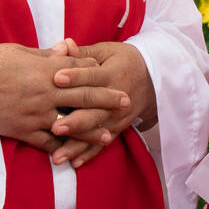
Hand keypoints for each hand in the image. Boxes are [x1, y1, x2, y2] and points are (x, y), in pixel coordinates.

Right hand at [0, 40, 128, 152]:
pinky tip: (74, 151)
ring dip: (91, 130)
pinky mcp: (22, 130)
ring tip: (108, 135)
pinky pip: (46, 141)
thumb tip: (67, 48)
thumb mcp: (18, 51)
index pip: (79, 70)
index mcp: (45, 70)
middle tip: (125, 101)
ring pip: (70, 123)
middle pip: (83, 96)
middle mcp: (45, 93)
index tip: (111, 73)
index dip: (96, 72)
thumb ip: (46, 54)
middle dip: (106, 99)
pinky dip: (61, 146)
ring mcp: (34, 114)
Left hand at [47, 39, 156, 168]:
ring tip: (58, 155)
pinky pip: (103, 144)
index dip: (76, 76)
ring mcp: (118, 117)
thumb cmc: (123, 60)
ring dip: (77, 145)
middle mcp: (116, 98)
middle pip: (94, 110)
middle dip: (75, 120)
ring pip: (96, 132)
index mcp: (112, 74)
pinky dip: (89, 155)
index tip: (56, 78)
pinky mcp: (118, 128)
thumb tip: (64, 44)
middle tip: (55, 127)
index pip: (93, 76)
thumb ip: (83, 53)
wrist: (154, 77)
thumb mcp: (106, 51)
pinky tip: (74, 164)